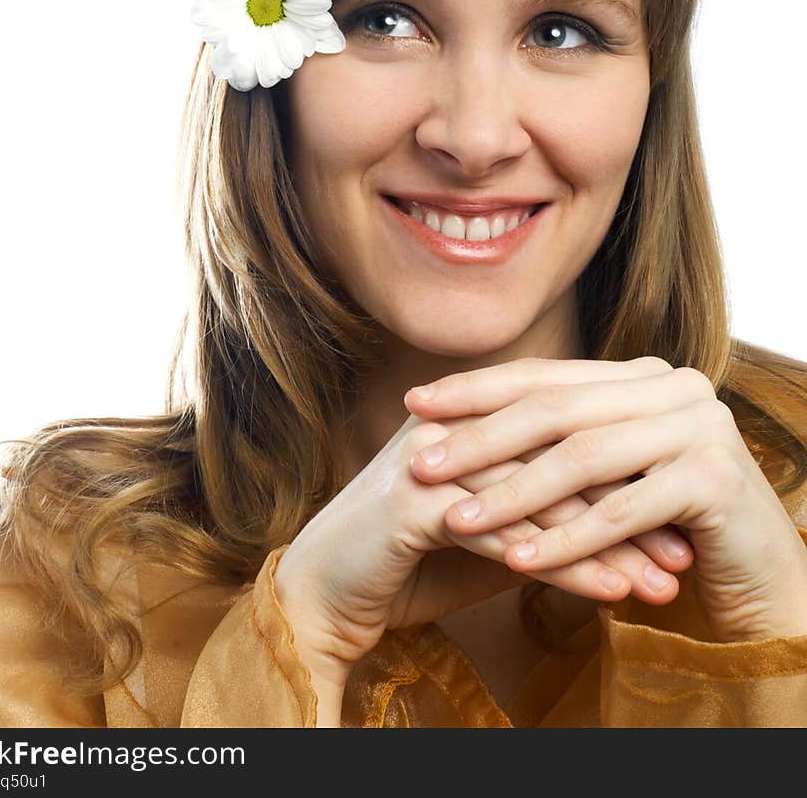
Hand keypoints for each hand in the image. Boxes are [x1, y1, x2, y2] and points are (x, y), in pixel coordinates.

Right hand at [274, 405, 687, 694]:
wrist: (326, 593)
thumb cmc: (410, 561)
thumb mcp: (491, 530)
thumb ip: (542, 511)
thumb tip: (624, 518)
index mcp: (471, 416)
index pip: (564, 436)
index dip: (625, 475)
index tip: (682, 518)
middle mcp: (454, 426)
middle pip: (561, 458)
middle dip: (629, 508)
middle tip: (684, 551)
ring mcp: (431, 458)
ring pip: (541, 495)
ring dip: (609, 540)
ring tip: (662, 581)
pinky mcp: (413, 502)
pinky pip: (506, 533)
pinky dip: (565, 563)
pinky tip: (610, 591)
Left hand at [405, 356, 806, 641]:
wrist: (757, 577)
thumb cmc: (666, 526)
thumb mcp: (608, 472)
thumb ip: (559, 438)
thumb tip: (459, 423)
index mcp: (642, 375)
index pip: (547, 374)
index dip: (478, 387)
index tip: (416, 401)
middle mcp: (673, 386)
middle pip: (556, 409)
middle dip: (480, 437)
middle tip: (420, 462)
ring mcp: (698, 426)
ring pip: (583, 458)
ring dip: (512, 492)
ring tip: (454, 522)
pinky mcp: (714, 478)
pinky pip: (622, 511)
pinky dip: (567, 539)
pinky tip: (519, 560)